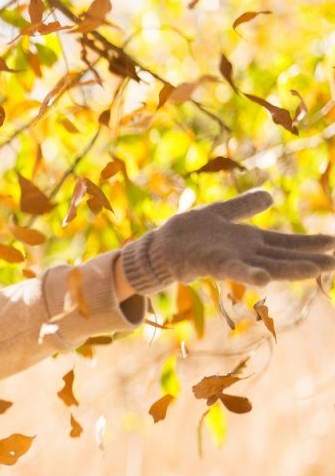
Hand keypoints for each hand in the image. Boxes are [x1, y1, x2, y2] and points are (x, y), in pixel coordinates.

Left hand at [118, 188, 334, 294]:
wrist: (158, 246)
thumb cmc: (188, 233)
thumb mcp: (221, 213)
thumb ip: (244, 206)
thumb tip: (270, 196)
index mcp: (249, 241)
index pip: (286, 243)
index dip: (310, 243)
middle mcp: (245, 254)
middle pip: (284, 257)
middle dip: (311, 260)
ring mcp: (230, 260)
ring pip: (266, 266)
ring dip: (290, 269)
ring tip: (316, 270)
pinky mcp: (212, 263)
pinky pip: (232, 270)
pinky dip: (248, 274)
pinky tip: (263, 279)